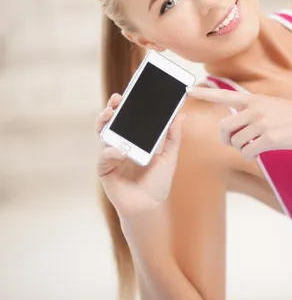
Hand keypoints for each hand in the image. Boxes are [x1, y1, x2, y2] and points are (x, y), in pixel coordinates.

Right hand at [95, 94, 185, 217]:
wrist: (150, 207)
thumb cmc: (158, 183)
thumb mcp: (169, 157)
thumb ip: (173, 136)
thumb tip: (181, 114)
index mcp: (134, 141)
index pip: (128, 119)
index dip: (126, 106)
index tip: (128, 93)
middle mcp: (120, 146)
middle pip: (111, 123)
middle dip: (111, 109)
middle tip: (116, 100)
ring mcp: (111, 157)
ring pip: (103, 135)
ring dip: (105, 123)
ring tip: (109, 114)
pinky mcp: (105, 170)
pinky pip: (104, 157)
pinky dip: (112, 152)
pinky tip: (122, 150)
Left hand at [187, 87, 291, 158]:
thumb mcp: (271, 105)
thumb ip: (253, 111)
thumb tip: (239, 125)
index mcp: (253, 100)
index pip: (224, 95)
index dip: (205, 94)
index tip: (189, 91)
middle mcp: (254, 109)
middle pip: (224, 127)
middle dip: (225, 139)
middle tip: (233, 143)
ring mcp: (262, 123)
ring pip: (236, 142)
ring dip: (242, 148)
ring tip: (255, 146)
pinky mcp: (270, 138)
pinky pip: (248, 151)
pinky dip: (251, 155)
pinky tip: (260, 152)